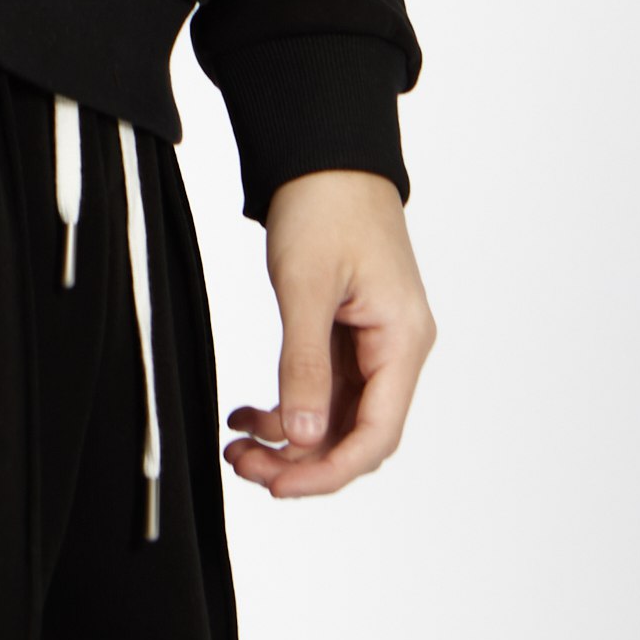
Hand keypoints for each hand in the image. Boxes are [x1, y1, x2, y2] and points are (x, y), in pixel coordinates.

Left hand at [223, 167, 434, 498]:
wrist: (325, 152)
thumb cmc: (324, 204)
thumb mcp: (305, 285)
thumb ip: (305, 365)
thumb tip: (304, 438)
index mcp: (402, 340)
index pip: (376, 434)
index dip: (328, 471)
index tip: (278, 486)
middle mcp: (397, 349)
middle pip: (356, 434)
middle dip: (301, 460)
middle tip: (242, 465)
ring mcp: (374, 343)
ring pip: (336, 417)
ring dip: (289, 437)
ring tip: (237, 445)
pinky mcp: (349, 333)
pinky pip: (324, 389)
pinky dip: (288, 404)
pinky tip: (248, 411)